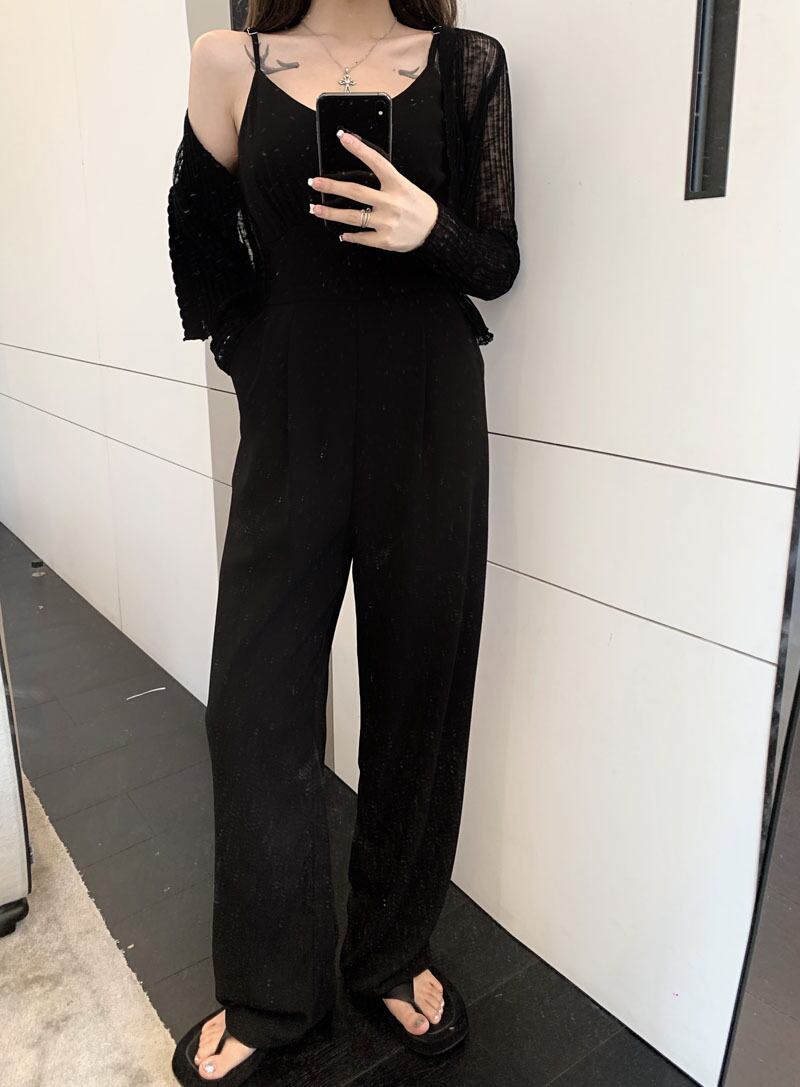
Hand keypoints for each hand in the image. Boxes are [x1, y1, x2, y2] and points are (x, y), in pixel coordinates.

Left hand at [307, 129, 438, 250]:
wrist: (434, 231)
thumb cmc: (417, 206)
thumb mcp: (405, 186)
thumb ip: (385, 180)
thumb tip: (360, 172)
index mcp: (397, 184)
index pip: (376, 162)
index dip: (359, 148)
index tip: (342, 137)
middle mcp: (391, 202)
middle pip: (356, 191)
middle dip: (332, 186)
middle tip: (315, 182)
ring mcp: (387, 222)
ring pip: (353, 216)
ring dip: (331, 213)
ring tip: (316, 209)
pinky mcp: (385, 240)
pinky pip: (361, 237)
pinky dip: (349, 236)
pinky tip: (341, 233)